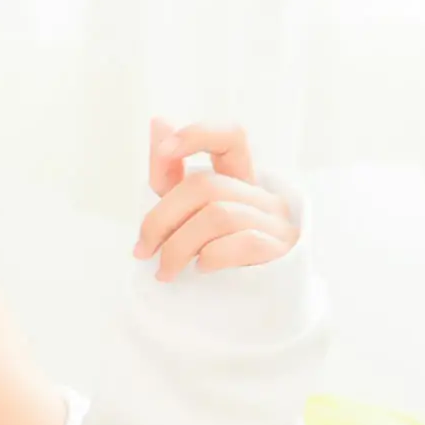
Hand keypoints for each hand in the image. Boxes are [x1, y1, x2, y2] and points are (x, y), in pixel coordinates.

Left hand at [134, 118, 297, 279]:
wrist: (258, 303)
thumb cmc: (219, 253)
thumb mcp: (190, 213)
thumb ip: (173, 173)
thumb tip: (158, 121)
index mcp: (241, 180)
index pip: (230, 137)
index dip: (197, 135)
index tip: (165, 149)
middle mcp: (263, 195)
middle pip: (204, 186)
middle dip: (161, 220)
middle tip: (142, 252)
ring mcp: (276, 222)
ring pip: (216, 216)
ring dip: (178, 248)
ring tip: (164, 273)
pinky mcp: (282, 251)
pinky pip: (241, 243)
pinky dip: (211, 257)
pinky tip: (200, 270)